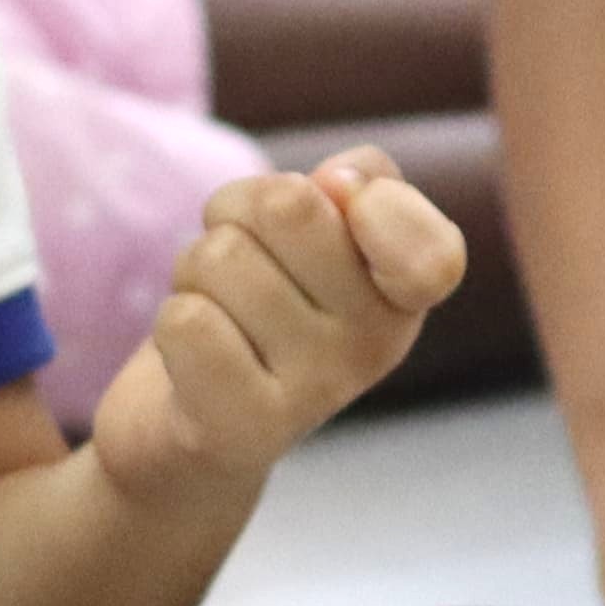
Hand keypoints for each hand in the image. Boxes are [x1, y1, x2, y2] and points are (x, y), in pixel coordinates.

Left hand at [90, 150, 468, 502]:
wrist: (191, 429)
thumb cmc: (263, 298)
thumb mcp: (327, 222)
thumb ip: (365, 176)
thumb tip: (340, 185)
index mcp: (407, 294)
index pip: (432, 251)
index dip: (373, 203)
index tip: (334, 206)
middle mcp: (377, 347)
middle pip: (288, 205)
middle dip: (237, 216)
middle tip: (242, 264)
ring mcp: (316, 392)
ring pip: (221, 257)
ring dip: (195, 271)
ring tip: (216, 312)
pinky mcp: (245, 427)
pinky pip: (187, 322)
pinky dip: (171, 320)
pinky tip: (194, 354)